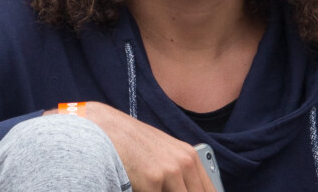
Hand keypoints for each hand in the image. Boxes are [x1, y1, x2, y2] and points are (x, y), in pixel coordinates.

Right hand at [83, 101, 216, 191]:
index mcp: (189, 155)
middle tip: (164, 190)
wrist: (108, 131)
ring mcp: (170, 171)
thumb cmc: (134, 144)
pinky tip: (140, 188)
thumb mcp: (163, 154)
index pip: (209, 190)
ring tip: (154, 187)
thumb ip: (180, 175)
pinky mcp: (153, 180)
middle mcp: (184, 162)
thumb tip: (189, 188)